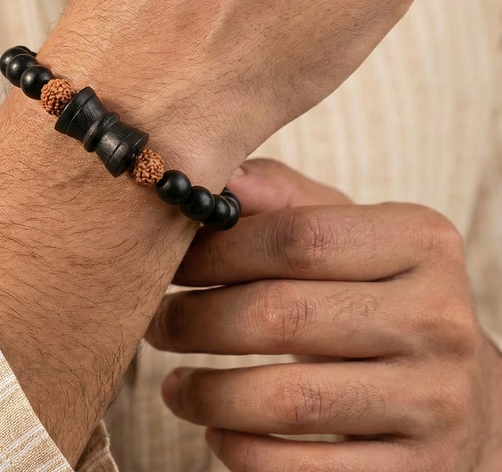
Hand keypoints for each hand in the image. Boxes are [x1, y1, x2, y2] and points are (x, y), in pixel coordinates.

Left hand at [147, 160, 501, 470]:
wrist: (460, 391)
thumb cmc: (376, 293)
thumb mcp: (348, 233)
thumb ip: (282, 198)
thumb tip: (217, 174)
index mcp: (421, 242)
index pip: (296, 238)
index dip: (214, 252)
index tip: (168, 262)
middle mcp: (439, 319)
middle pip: (283, 315)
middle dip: (195, 321)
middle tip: (156, 323)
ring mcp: (435, 401)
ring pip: (289, 400)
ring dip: (208, 394)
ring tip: (175, 385)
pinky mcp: (420, 471)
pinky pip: (305, 470)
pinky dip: (242, 449)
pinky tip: (218, 428)